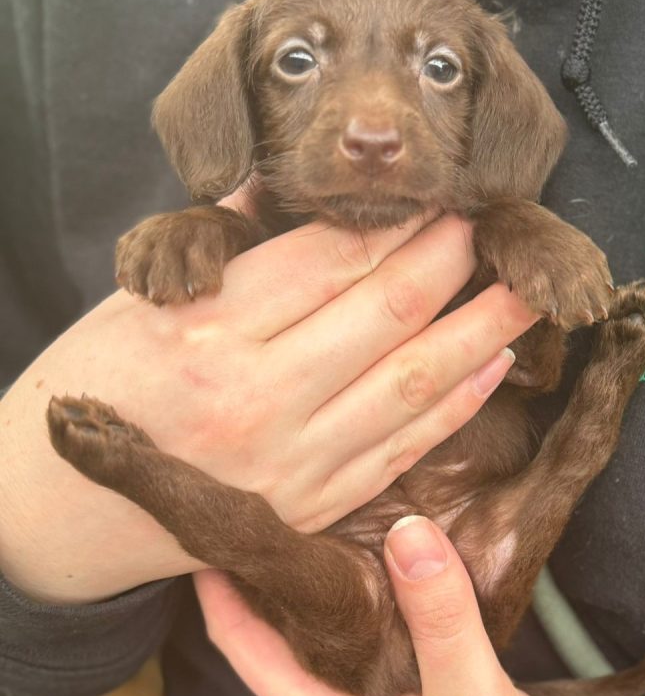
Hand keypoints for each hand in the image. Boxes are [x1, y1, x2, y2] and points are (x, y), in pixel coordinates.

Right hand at [0, 214, 535, 603]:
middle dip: (453, 260)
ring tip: (528, 292)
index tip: (437, 200)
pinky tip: (496, 362)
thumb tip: (286, 184)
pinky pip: (405, 445)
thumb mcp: (142, 297)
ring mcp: (292, 459)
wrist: (64, 511)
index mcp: (209, 327)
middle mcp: (258, 395)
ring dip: (484, 329)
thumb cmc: (98, 386)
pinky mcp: (314, 503)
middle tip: (489, 227)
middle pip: (388, 311)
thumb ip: (228, 244)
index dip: (398, 224)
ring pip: (415, 381)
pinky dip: (458, 402)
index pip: (332, 259)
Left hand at [195, 515, 543, 695]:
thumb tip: (407, 535)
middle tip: (267, 496)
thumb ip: (441, 625)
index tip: (211, 528)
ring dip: (325, 571)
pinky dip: (376, 579)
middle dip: (271, 568)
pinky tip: (387, 546)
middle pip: (282, 628)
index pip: (249, 647)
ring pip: (334, 620)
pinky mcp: (416, 675)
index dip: (221, 589)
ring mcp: (378, 690)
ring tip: (320, 508)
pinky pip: (381, 618)